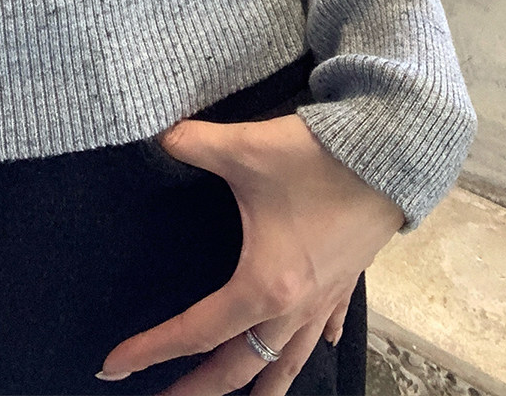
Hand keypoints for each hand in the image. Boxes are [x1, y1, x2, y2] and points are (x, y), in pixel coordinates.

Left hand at [97, 113, 404, 394]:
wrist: (392, 151)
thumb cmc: (319, 158)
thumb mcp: (246, 147)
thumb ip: (194, 143)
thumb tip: (160, 136)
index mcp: (263, 286)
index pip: (195, 331)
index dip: (151, 349)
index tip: (113, 365)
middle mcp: (294, 307)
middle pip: (239, 368)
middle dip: (198, 391)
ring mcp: (324, 299)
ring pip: (286, 363)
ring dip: (258, 387)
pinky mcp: (346, 281)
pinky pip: (325, 330)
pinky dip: (310, 347)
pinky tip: (311, 350)